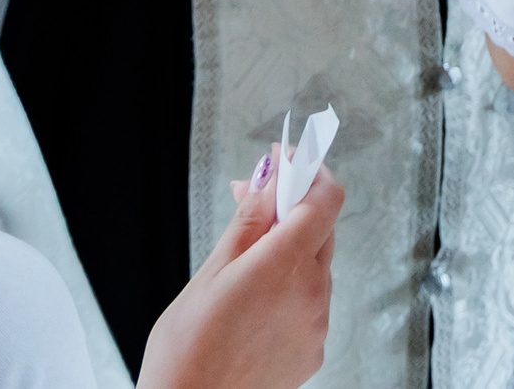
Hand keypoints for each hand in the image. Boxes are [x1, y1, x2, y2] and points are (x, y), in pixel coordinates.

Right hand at [140, 168, 343, 388]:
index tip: (285, 163)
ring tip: (247, 261)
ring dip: (291, 250)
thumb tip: (268, 179)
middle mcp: (312, 294)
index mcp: (284, 265)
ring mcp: (317, 325)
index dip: (309, 172)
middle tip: (255, 202)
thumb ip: (248, 221)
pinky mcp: (314, 350)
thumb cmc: (188, 350)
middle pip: (321, 229)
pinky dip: (292, 288)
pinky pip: (312, 302)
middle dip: (293, 209)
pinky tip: (256, 299)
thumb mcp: (211, 271)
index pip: (325, 198)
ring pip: (317, 266)